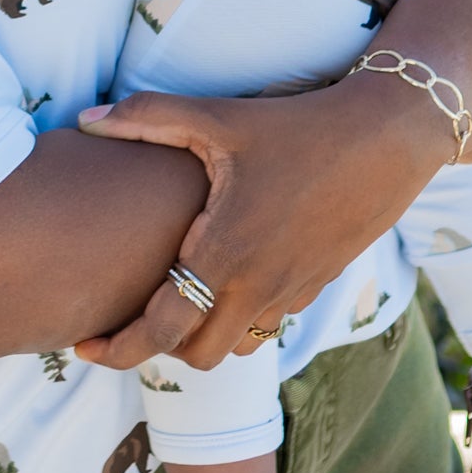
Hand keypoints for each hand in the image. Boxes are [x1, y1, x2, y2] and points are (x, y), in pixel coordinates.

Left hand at [70, 72, 451, 370]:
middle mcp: (259, 285)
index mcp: (226, 252)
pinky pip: (267, 323)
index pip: (161, 328)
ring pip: (236, 347)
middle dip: (156, 350)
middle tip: (125, 325)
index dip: (117, 348)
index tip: (83, 346)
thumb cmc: (298, 125)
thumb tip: (86, 119)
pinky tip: (223, 279)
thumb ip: (147, 117)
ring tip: (171, 304)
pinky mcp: (317, 285)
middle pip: (197, 357)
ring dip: (201, 336)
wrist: (389, 137)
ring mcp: (293, 291)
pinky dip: (238, 317)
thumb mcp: (217, 116)